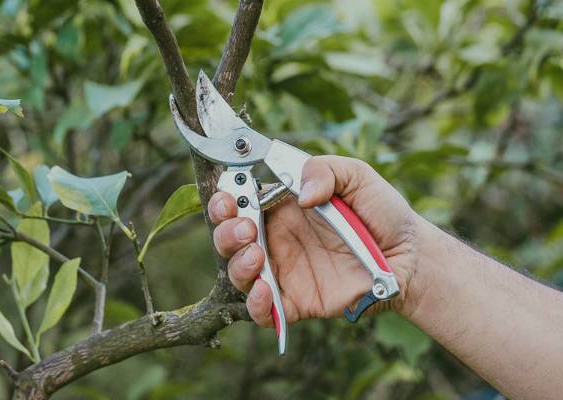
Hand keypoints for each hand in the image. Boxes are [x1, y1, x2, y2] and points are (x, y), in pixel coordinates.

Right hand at [209, 155, 419, 326]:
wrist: (411, 256)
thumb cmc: (381, 212)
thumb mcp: (357, 176)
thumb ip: (326, 170)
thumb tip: (301, 194)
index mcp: (281, 207)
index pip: (238, 203)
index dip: (224, 202)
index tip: (228, 199)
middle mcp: (275, 240)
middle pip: (229, 240)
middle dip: (225, 234)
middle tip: (245, 229)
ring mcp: (284, 273)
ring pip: (239, 274)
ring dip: (238, 265)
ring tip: (257, 256)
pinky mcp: (297, 302)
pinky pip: (265, 311)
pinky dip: (256, 305)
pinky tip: (265, 292)